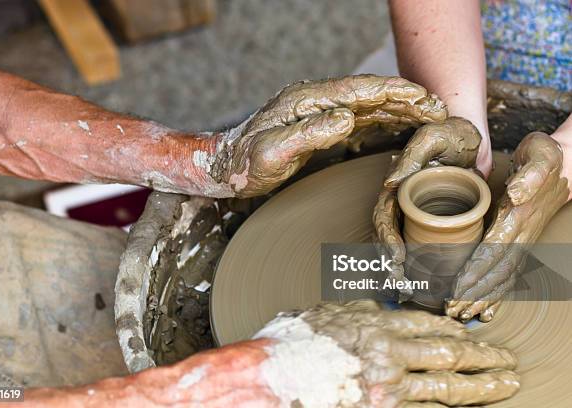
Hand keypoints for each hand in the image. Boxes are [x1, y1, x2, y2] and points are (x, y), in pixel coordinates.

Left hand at [209, 75, 446, 197]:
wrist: (224, 167)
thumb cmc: (244, 163)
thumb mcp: (272, 153)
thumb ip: (308, 135)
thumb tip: (346, 119)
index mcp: (307, 101)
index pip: (358, 91)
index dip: (393, 93)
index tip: (423, 98)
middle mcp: (316, 102)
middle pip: (370, 95)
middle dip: (406, 99)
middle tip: (439, 108)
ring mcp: (319, 113)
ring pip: (368, 107)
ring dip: (399, 110)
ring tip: (430, 114)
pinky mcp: (320, 128)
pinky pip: (358, 121)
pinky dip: (383, 122)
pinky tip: (400, 126)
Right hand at [254, 300, 519, 406]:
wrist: (271, 377)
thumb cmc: (291, 346)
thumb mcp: (323, 314)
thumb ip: (355, 310)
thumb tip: (374, 308)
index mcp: (373, 321)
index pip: (424, 321)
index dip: (451, 327)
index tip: (467, 330)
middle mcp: (386, 349)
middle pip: (447, 350)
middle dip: (482, 355)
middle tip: (504, 357)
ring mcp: (387, 383)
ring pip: (447, 383)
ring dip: (481, 383)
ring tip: (504, 382)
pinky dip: (449, 406)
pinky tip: (464, 405)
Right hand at [372, 117, 481, 295]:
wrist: (470, 135)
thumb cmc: (450, 133)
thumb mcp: (432, 138)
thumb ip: (411, 158)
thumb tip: (388, 184)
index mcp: (396, 188)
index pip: (384, 218)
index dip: (387, 240)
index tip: (397, 259)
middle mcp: (400, 203)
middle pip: (387, 237)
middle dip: (390, 263)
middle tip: (400, 285)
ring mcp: (413, 213)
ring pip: (399, 245)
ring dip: (399, 269)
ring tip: (405, 290)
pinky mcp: (429, 221)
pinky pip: (417, 245)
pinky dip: (416, 265)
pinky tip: (420, 281)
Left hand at [446, 132, 569, 321]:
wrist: (566, 163)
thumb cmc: (546, 156)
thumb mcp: (541, 155)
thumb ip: (530, 174)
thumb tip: (516, 193)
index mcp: (519, 216)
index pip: (494, 250)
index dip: (475, 271)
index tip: (456, 288)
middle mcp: (521, 233)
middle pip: (496, 271)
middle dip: (474, 293)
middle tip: (452, 310)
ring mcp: (523, 239)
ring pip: (502, 276)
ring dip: (482, 297)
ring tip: (462, 314)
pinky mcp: (522, 241)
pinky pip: (510, 272)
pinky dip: (497, 293)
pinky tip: (486, 310)